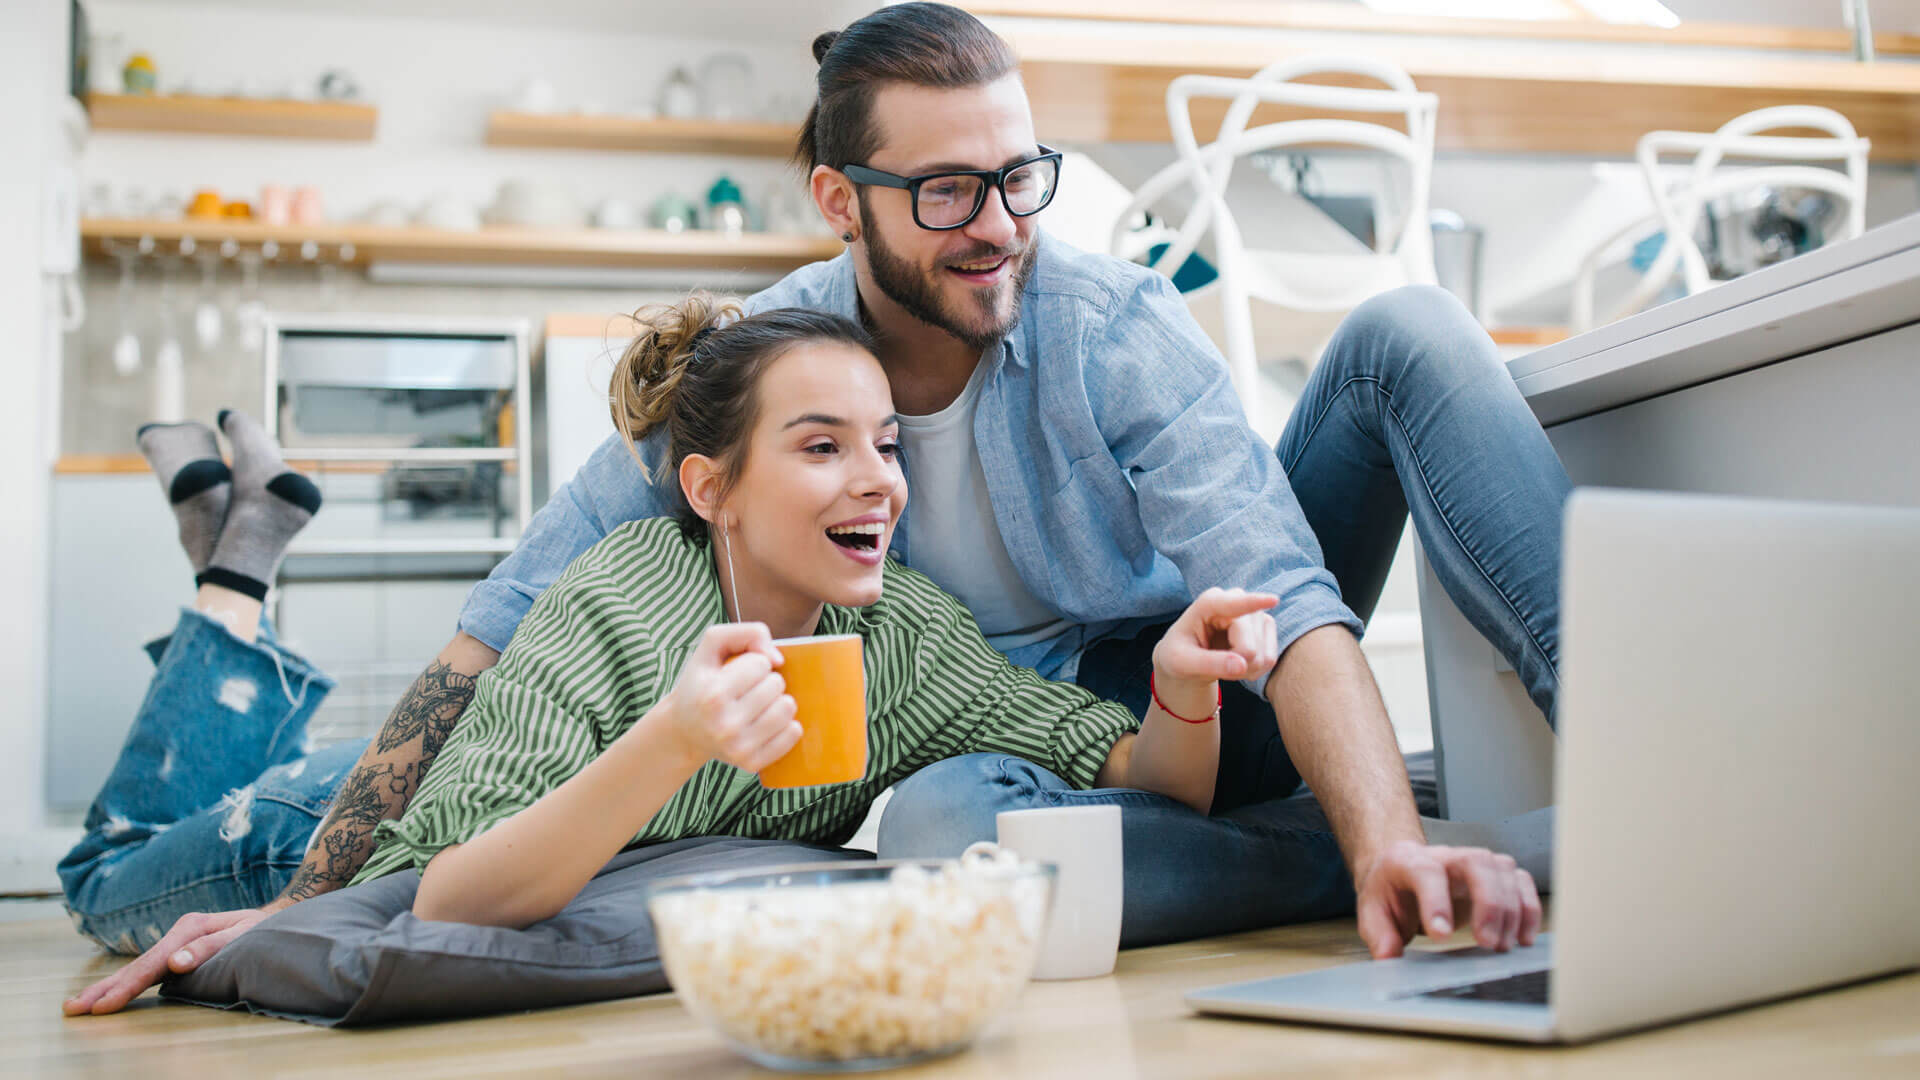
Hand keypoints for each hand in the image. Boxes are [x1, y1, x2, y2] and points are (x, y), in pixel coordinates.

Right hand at [62, 906, 273, 1015]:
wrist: (275, 916)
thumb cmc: (263, 928)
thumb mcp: (242, 934)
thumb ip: (208, 948)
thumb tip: (174, 964)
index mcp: (189, 928)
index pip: (151, 965)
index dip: (126, 987)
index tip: (102, 1007)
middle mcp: (177, 934)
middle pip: (135, 966)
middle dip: (103, 989)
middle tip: (71, 1008)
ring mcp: (175, 942)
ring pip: (136, 969)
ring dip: (106, 987)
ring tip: (78, 1005)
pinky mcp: (177, 951)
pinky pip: (146, 971)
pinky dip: (124, 984)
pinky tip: (107, 994)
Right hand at [659, 622, 800, 773]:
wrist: (683, 731)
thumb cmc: (702, 683)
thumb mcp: (711, 646)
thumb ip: (745, 632)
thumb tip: (778, 658)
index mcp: (713, 695)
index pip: (761, 663)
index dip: (753, 662)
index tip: (737, 673)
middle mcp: (725, 725)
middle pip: (777, 685)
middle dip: (766, 681)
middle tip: (748, 690)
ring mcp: (739, 748)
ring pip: (788, 708)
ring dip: (778, 701)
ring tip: (759, 704)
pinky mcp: (751, 763)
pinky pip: (793, 734)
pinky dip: (786, 724)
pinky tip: (767, 722)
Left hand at [1151, 588, 1278, 714]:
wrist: (1189, 656)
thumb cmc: (1179, 655)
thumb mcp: (1182, 662)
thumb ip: (1208, 663)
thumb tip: (1242, 665)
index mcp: (1209, 602)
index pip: (1235, 604)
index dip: (1255, 603)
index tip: (1273, 600)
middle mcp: (1236, 600)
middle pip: (1249, 647)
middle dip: (1235, 665)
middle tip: (1213, 665)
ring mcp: (1255, 612)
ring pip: (1262, 656)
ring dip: (1244, 669)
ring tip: (1223, 662)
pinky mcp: (1266, 625)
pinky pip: (1270, 659)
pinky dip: (1254, 670)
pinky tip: (1237, 663)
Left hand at [1353, 841, 1542, 958]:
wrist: (1400, 872)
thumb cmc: (1389, 892)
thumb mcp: (1372, 913)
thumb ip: (1379, 935)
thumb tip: (1389, 957)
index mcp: (1407, 861)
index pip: (1425, 871)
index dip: (1436, 901)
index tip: (1441, 936)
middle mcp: (1444, 856)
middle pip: (1476, 863)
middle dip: (1488, 904)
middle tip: (1486, 943)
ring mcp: (1472, 862)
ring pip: (1502, 871)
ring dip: (1510, 910)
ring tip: (1502, 947)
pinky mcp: (1494, 875)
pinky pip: (1520, 881)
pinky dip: (1528, 907)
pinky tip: (1523, 937)